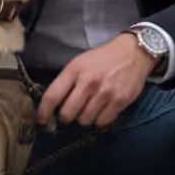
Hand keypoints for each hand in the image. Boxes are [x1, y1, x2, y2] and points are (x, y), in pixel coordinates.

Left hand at [37, 34, 155, 129]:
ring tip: (88, 109)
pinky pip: (102, 122)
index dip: (43, 112)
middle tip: (69, 114)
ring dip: (83, 118)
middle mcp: (88, 82)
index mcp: (74, 70)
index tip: (41, 120)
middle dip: (65, 117)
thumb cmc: (103, 58)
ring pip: (84, 120)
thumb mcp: (80, 63)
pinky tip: (101, 111)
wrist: (133, 52)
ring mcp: (105, 92)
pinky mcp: (120, 101)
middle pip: (67, 114)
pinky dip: (99, 121)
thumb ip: (66, 82)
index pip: (52, 96)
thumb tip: (52, 105)